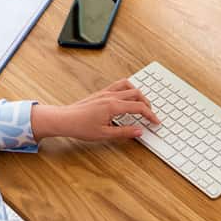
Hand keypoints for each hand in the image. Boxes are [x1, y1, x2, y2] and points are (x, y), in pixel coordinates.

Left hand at [31, 79, 159, 141]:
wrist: (65, 119)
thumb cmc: (81, 127)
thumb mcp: (105, 134)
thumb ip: (124, 132)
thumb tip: (139, 131)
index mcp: (113, 106)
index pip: (139, 107)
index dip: (150, 115)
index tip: (156, 122)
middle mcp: (111, 96)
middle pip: (137, 94)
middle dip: (147, 104)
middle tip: (150, 115)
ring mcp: (106, 92)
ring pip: (128, 86)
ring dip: (138, 93)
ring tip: (142, 104)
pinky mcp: (101, 93)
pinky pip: (119, 85)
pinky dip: (128, 90)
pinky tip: (127, 98)